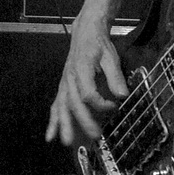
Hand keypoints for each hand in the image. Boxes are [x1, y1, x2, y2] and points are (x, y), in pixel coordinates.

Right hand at [45, 12, 128, 145]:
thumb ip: (116, 76)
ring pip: (62, 107)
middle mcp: (69, 78)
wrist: (85, 33)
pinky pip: (56, 105)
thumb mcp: (111, 56)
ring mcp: (64, 83)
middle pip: (74, 103)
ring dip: (64, 125)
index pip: (88, 93)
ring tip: (66, 142)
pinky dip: (53, 121)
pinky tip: (50, 136)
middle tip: (94, 135)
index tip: (114, 106)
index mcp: (81, 69)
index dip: (101, 103)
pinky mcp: (63, 87)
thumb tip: (123, 94)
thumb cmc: (98, 45)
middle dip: (83, 121)